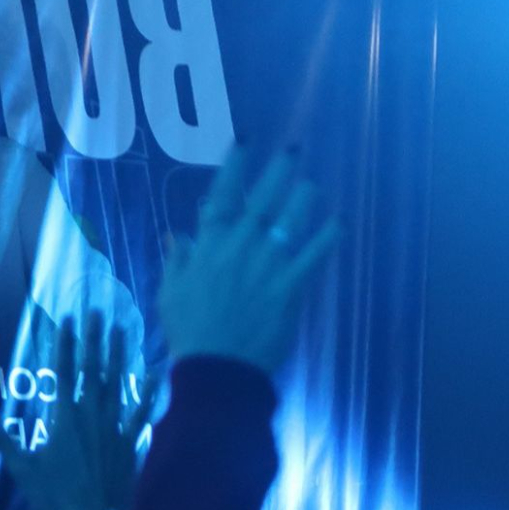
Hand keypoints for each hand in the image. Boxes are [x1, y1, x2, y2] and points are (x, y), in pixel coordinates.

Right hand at [0, 314, 152, 509]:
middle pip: (92, 369)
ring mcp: (114, 427)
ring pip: (118, 383)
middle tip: (97, 310)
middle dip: (93, 338)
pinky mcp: (130, 442)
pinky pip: (142, 412)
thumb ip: (2, 437)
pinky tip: (157, 374)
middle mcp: (91, 415)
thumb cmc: (56, 498)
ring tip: (121, 327)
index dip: (64, 344)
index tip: (66, 319)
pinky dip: (150, 392)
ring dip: (119, 354)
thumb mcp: (23, 469)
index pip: (62, 372)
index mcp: (64, 418)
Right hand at [156, 147, 339, 371]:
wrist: (217, 367)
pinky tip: (338, 222)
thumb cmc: (189, 330)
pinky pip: (313, 256)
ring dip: (303, 198)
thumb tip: (177, 236)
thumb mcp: (170, 292)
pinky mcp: (290, 286)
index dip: (234, 166)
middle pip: (262, 199)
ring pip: (290, 221)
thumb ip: (177, 261)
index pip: (222, 196)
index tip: (245, 142)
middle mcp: (240, 246)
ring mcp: (267, 265)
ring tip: (312, 184)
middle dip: (278, 171)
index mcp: (208, 246)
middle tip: (293, 150)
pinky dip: (326, 237)